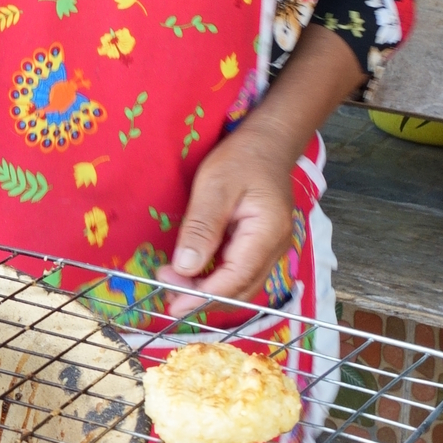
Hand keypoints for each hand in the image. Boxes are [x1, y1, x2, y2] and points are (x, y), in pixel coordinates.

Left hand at [160, 116, 299, 307]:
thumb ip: (201, 228)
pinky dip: (216, 281)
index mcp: (268, 234)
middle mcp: (276, 249)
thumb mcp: (214, 186)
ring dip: (208, 293)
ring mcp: (272, 250)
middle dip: (203, 298)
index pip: (236, 279)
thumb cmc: (242, 158)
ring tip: (175, 287)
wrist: (268, 143)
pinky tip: (193, 276)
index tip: (172, 300)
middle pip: (240, 290)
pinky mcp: (262, 248)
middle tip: (166, 292)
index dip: (202, 295)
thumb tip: (185, 268)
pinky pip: (240, 274)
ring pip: (241, 287)